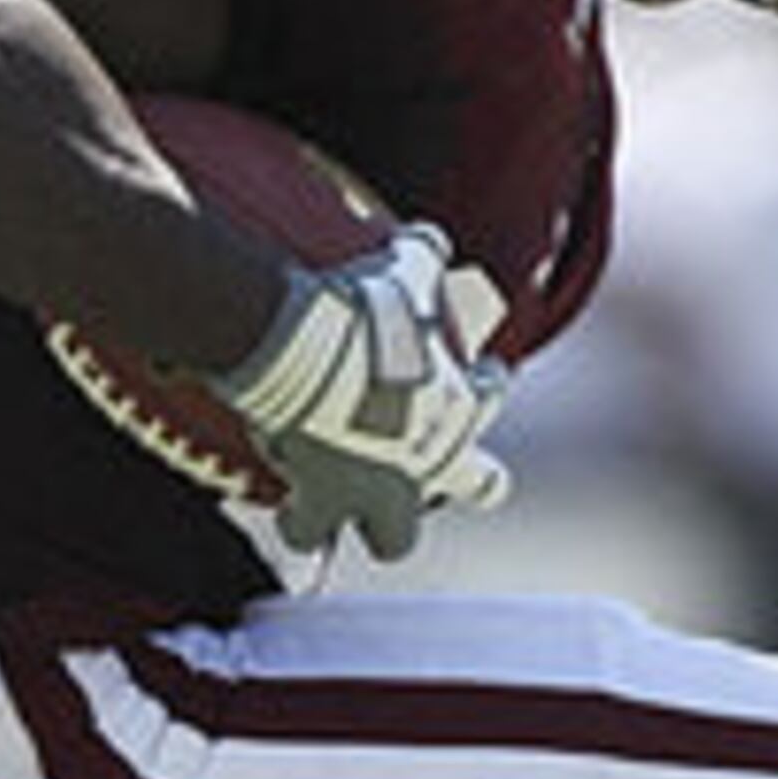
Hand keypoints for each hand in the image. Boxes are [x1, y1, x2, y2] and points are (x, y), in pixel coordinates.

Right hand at [211, 223, 510, 559]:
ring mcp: (383, 494)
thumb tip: (430, 236)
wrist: (311, 354)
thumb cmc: (367, 309)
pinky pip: (305, 529)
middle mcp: (434, 463)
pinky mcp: (326, 506)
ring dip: (372, 524)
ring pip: (392, 542)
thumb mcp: (406, 267)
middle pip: (479, 488)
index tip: (484, 372)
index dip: (488, 386)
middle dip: (466, 479)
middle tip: (438, 469)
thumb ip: (425, 256)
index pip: (491, 400)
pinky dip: (296, 518)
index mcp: (462, 408)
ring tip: (342, 507)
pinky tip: (285, 502)